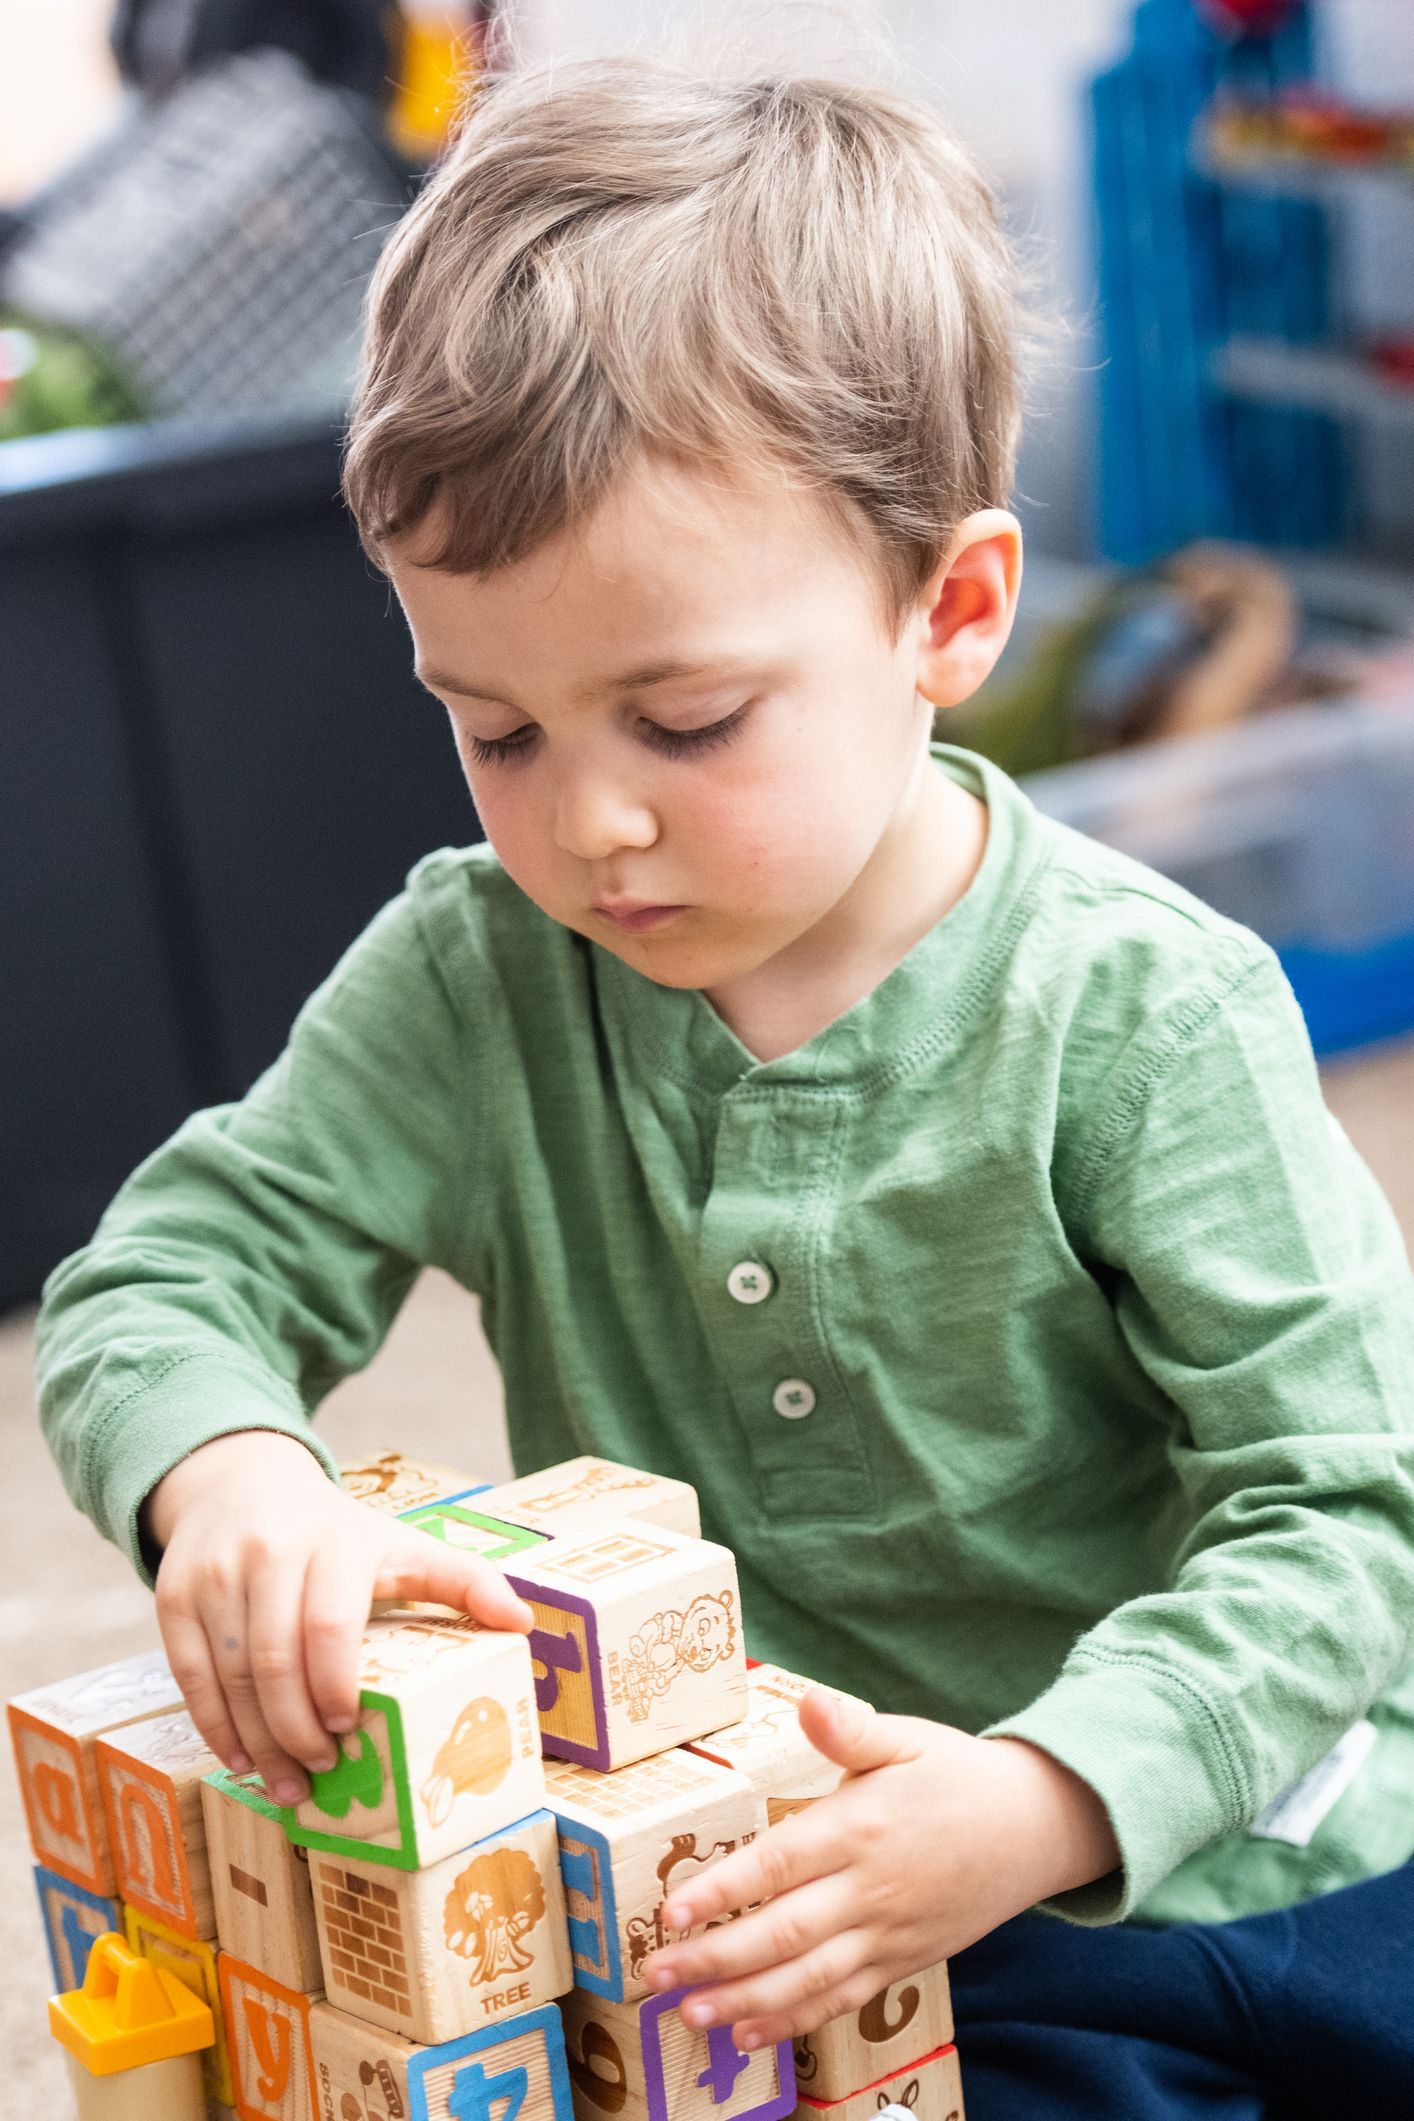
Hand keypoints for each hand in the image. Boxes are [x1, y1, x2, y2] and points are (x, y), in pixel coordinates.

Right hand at [145, 1431, 532, 1804]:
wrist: (244, 1484)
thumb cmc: (339, 1535)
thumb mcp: (403, 1544)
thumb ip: (463, 1581)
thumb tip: (523, 1624)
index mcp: (334, 1542)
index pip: (329, 1624)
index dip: (335, 1685)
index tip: (348, 1730)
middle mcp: (269, 1553)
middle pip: (274, 1662)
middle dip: (296, 1731)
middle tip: (319, 1774)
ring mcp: (215, 1574)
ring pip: (230, 1675)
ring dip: (255, 1742)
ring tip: (285, 1784)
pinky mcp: (173, 1595)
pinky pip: (188, 1674)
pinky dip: (213, 1725)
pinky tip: (239, 1758)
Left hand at [639, 1690, 1119, 2047]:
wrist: (1037, 1828)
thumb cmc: (958, 1775)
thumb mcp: (907, 1738)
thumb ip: (851, 1728)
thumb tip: (808, 1699)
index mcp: (862, 1828)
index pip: (780, 1864)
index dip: (724, 1891)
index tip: (672, 1910)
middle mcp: (871, 1890)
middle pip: (784, 1934)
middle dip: (716, 1958)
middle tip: (655, 1974)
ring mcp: (888, 1934)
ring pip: (808, 1979)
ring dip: (745, 2001)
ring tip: (689, 2013)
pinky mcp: (902, 1963)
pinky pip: (843, 1999)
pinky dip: (796, 2020)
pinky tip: (751, 2032)